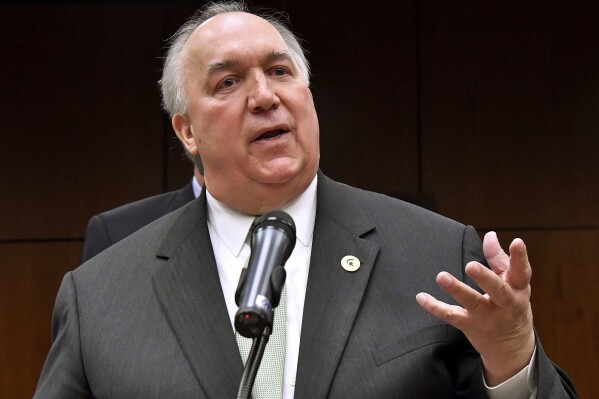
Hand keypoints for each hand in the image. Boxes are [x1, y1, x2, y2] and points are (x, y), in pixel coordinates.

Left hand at [416, 231, 535, 385]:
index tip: (517, 241)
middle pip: (498, 290)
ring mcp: (487, 316)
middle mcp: (505, 304)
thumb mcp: (513, 284)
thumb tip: (491, 235)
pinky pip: (451, 316)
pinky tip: (421, 297)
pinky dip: (435, 307)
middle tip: (470, 265)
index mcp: (518, 289)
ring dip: (456, 289)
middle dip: (485, 278)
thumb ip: (499, 259)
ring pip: (472, 303)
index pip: (521, 271)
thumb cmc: (511, 306)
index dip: (520, 257)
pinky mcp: (470, 325)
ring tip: (441, 276)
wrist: (512, 347)